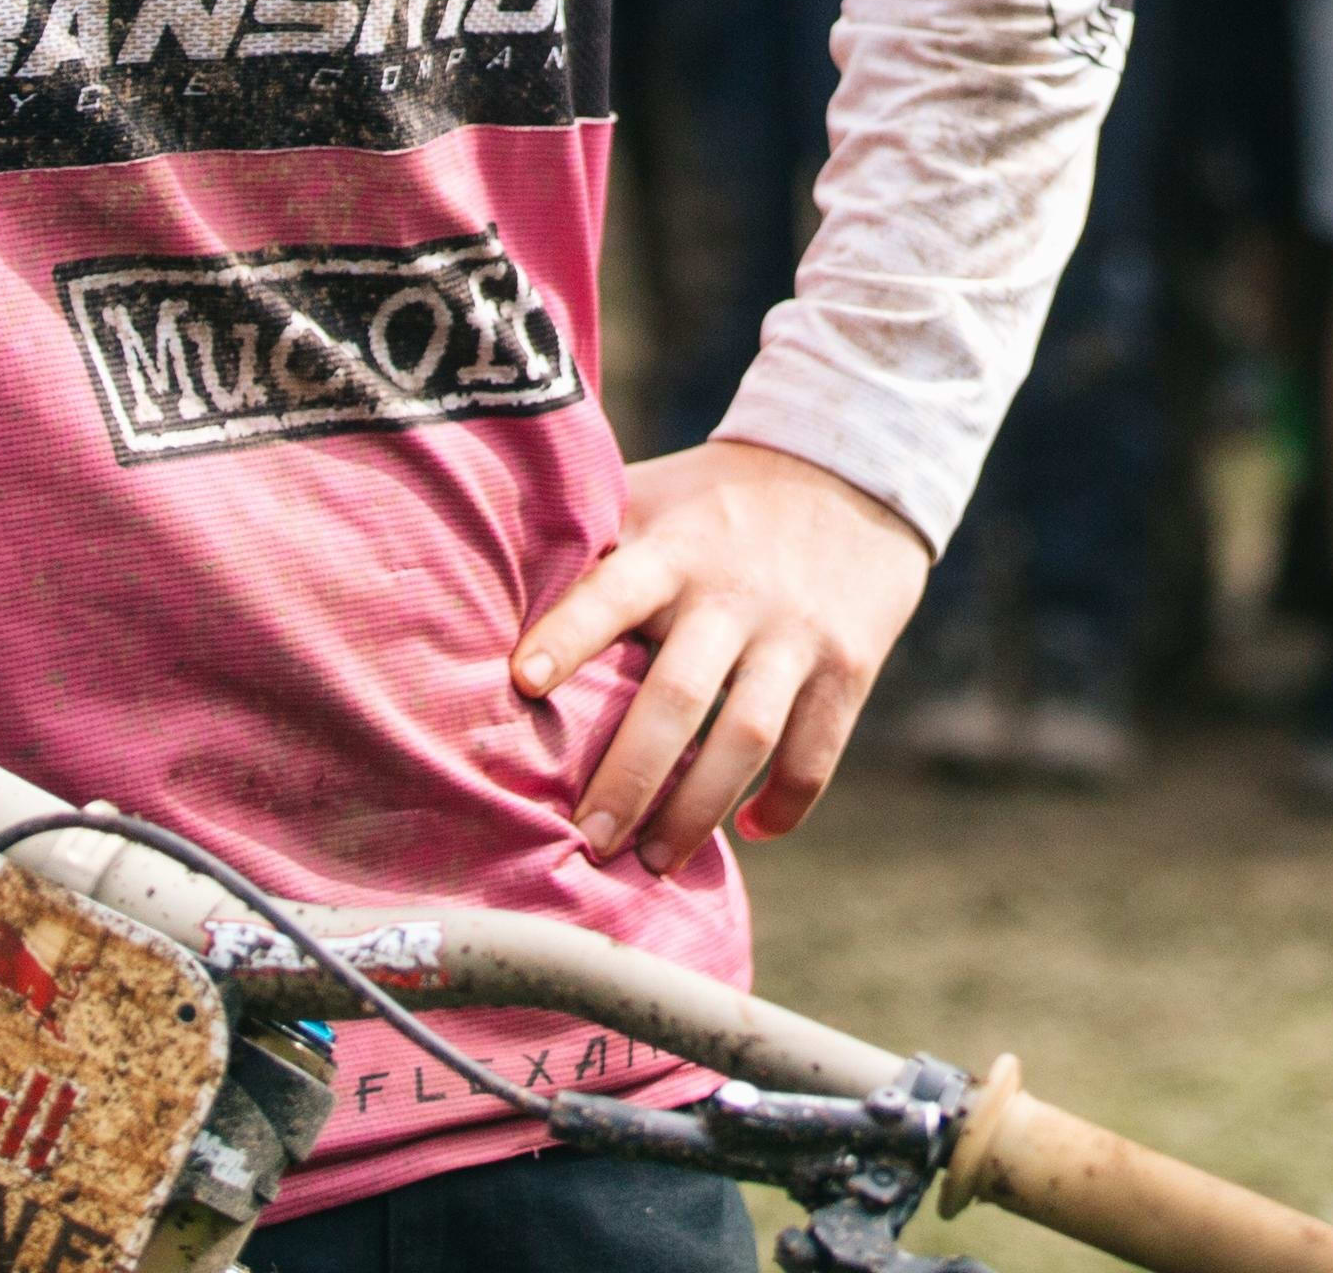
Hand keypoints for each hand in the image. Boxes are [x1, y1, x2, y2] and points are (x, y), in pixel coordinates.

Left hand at [511, 436, 930, 873]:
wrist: (853, 469)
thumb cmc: (718, 500)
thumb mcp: (651, 498)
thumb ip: (587, 542)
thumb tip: (479, 595)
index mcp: (673, 549)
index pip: (613, 592)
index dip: (568, 635)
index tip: (521, 683)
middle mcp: (734, 594)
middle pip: (679, 696)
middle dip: (628, 777)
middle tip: (585, 843)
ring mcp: (796, 635)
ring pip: (747, 739)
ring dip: (697, 810)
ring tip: (653, 862)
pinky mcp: (848, 669)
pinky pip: (815, 755)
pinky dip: (784, 805)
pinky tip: (750, 831)